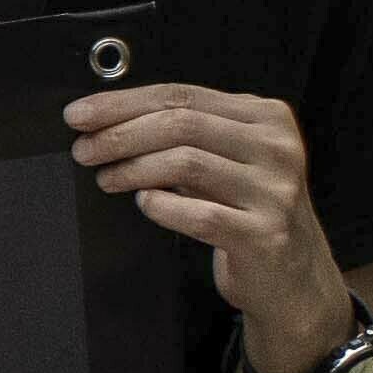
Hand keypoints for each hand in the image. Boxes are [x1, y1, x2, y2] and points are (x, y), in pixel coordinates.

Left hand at [73, 77, 338, 357]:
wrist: (293, 276)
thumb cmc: (248, 210)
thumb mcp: (227, 159)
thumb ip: (185, 134)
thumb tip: (106, 119)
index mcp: (267, 118)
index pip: (183, 96)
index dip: (123, 103)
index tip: (79, 114)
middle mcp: (277, 149)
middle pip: (181, 124)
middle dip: (120, 134)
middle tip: (84, 150)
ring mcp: (274, 192)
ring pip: (186, 164)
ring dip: (133, 169)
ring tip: (107, 178)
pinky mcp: (264, 234)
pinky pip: (199, 215)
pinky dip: (162, 207)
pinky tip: (145, 204)